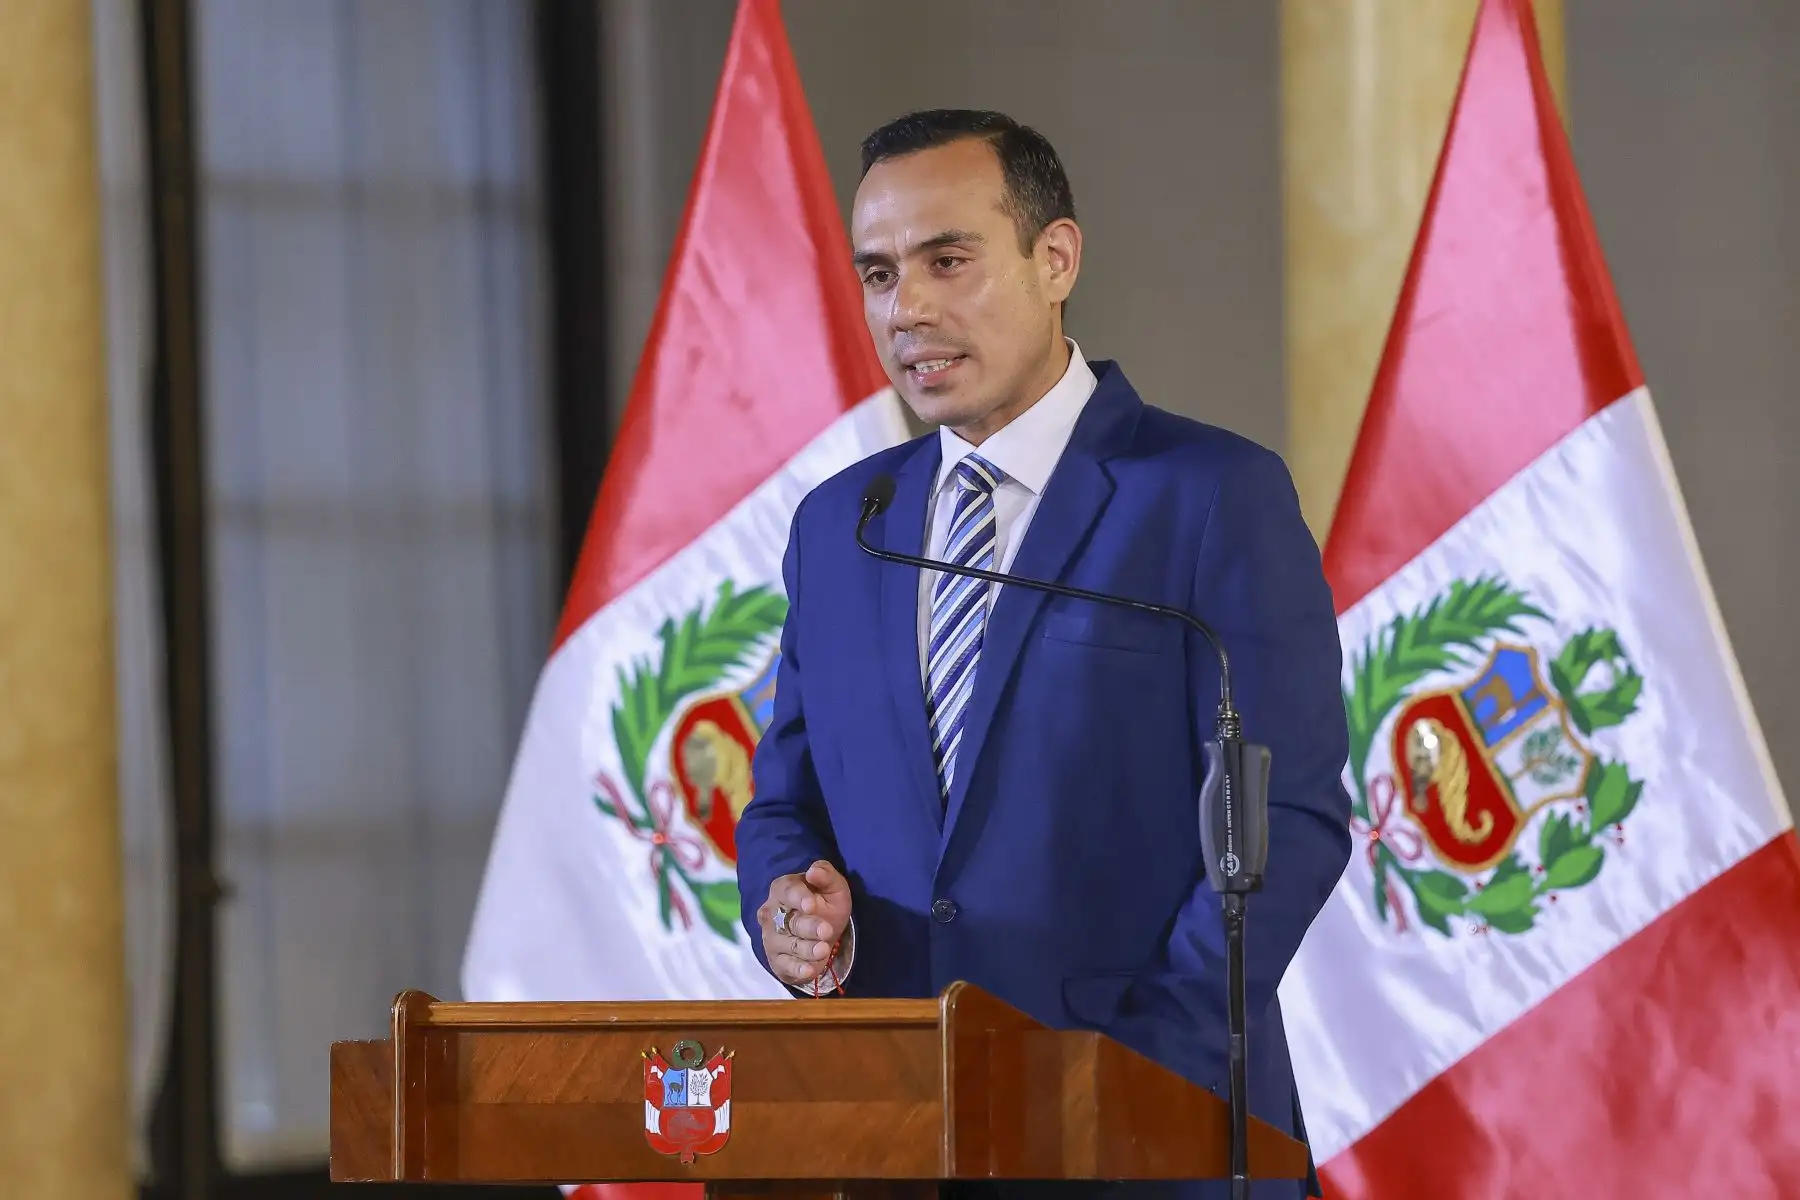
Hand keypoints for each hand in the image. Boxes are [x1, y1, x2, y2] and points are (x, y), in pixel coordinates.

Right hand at [757, 860, 850, 987]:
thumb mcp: (833, 887)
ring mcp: (772, 938)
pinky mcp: (777, 960)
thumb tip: (813, 871)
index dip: (799, 898)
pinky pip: (785, 965)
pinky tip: (809, 970)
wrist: (821, 931)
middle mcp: (772, 913)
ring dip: (806, 949)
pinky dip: (797, 969)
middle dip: (808, 926)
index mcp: (783, 889)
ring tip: (823, 950)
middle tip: (826, 931)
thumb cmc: (825, 903)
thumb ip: (826, 875)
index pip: (788, 891)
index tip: (811, 905)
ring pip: (787, 944)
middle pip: (788, 920)